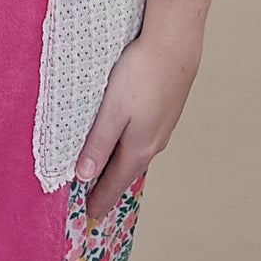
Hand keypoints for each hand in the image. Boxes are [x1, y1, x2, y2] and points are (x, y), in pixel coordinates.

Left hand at [74, 23, 202, 224]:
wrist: (175, 45)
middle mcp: (153, 143)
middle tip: (94, 197)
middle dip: (109, 185)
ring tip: (106, 172)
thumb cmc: (141, 74)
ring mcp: (162, 127)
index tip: (90, 215)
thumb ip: (98, 143)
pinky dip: (129, 147)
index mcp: (138, 148)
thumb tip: (84, 176)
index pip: (114, 183)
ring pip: (136, 154)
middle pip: (126, 171)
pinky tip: (125, 139)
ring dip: (119, 165)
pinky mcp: (165, 110)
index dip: (100, 199)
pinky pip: (144, 139)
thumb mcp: (112, 111)